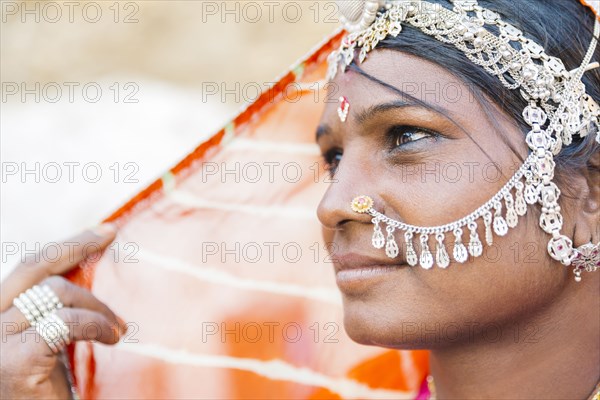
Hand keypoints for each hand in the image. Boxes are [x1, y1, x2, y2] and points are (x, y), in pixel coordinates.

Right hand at [0, 224, 125, 399]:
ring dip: (97, 306)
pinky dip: (96, 324)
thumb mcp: (48, 340)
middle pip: (32, 266)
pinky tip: (112, 338)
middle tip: (111, 234)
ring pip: (55, 292)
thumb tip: (87, 268)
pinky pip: (65, 322)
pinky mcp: (14, 361)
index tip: (103, 230)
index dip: (66, 244)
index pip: (27, 267)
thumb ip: (56, 308)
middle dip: (76, 244)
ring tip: (117, 328)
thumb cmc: (46, 389)